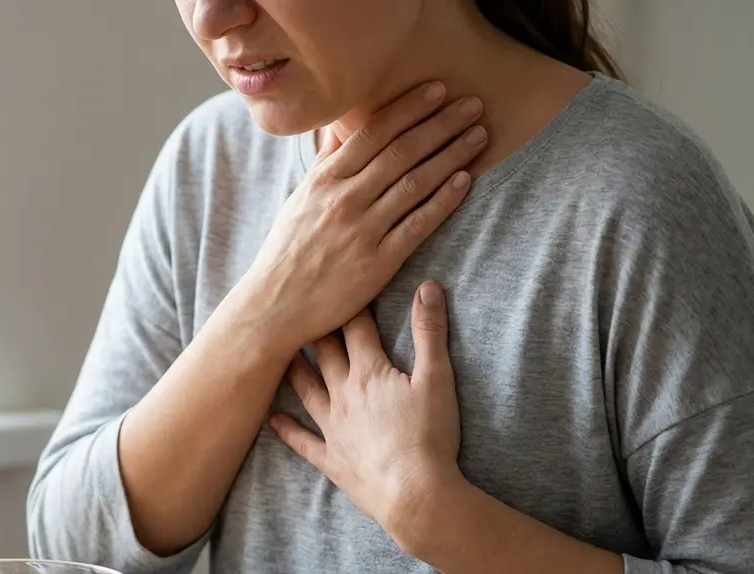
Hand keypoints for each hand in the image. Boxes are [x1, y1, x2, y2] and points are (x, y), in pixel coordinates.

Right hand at [236, 82, 486, 355]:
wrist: (274, 305)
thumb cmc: (289, 251)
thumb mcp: (300, 199)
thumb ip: (325, 164)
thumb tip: (339, 127)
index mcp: (324, 180)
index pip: (373, 133)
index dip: (409, 108)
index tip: (437, 89)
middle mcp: (343, 200)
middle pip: (400, 152)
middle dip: (440, 124)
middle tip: (473, 105)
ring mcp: (361, 231)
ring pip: (414, 184)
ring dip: (451, 155)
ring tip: (479, 135)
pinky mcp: (377, 263)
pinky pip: (417, 225)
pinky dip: (443, 201)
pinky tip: (464, 181)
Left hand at [270, 281, 464, 552]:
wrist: (414, 494)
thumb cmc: (429, 437)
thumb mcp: (437, 379)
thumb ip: (430, 332)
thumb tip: (428, 287)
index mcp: (369, 372)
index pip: (354, 327)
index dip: (347, 303)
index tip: (335, 282)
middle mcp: (343, 394)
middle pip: (323, 353)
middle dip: (312, 328)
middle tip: (295, 308)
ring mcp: (332, 427)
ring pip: (306, 390)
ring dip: (293, 370)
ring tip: (277, 353)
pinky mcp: (331, 459)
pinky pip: (302, 441)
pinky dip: (286, 429)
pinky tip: (270, 420)